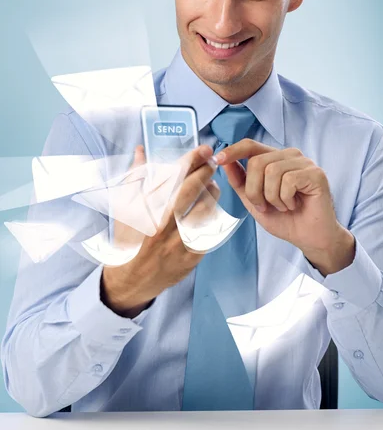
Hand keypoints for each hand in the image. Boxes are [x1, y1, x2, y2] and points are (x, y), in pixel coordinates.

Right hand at [101, 144, 219, 316]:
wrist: (132, 279)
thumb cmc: (127, 239)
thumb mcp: (123, 207)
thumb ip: (134, 177)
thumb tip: (141, 151)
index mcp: (145, 212)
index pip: (174, 178)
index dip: (192, 161)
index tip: (203, 149)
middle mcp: (163, 226)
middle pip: (193, 190)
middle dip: (206, 171)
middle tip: (211, 161)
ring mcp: (180, 242)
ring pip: (206, 208)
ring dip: (212, 192)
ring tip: (210, 184)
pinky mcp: (193, 256)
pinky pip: (210, 228)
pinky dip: (211, 213)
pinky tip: (207, 207)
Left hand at [214, 139, 354, 275]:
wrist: (309, 238)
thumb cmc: (285, 219)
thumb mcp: (253, 201)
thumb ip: (240, 182)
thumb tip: (224, 162)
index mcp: (274, 159)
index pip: (250, 145)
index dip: (233, 150)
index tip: (218, 160)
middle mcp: (290, 156)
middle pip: (256, 162)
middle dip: (254, 190)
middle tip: (265, 206)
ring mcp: (304, 163)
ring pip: (271, 171)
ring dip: (271, 197)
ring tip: (282, 206)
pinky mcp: (315, 173)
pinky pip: (288, 180)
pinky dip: (285, 199)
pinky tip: (294, 205)